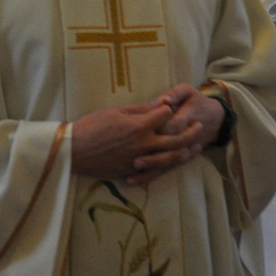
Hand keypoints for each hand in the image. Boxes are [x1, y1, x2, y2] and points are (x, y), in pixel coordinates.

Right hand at [71, 100, 202, 185]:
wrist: (75, 150)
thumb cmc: (92, 126)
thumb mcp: (116, 111)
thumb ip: (140, 109)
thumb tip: (159, 104)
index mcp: (139, 126)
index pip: (165, 115)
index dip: (170, 109)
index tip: (173, 106)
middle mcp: (144, 145)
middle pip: (176, 139)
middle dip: (191, 132)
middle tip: (199, 126)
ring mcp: (140, 161)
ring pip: (171, 158)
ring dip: (186, 152)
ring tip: (195, 146)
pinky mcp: (133, 172)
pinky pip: (156, 170)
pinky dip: (168, 165)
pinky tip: (176, 162)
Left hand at [130, 84, 226, 184]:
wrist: (214, 119)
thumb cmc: (196, 102)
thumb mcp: (188, 92)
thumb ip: (175, 94)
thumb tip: (163, 100)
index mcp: (186, 119)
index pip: (173, 127)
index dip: (158, 130)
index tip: (140, 132)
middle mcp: (184, 139)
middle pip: (169, 150)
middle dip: (153, 157)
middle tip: (135, 161)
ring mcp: (181, 151)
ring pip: (166, 163)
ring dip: (150, 170)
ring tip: (132, 176)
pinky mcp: (177, 159)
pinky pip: (165, 169)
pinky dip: (150, 175)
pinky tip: (134, 181)